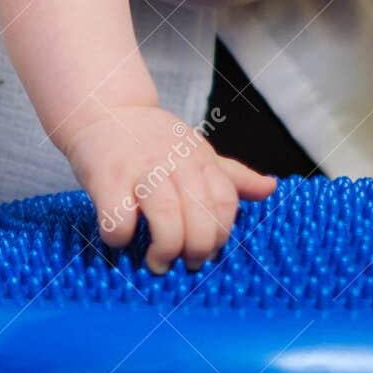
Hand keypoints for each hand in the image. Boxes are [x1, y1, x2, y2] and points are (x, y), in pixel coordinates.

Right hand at [65, 105, 275, 273]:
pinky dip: (121, 237)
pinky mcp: (106, 179)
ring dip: (165, 248)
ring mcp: (139, 170)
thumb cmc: (151, 138)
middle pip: (200, 213)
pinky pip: (118, 218)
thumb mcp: (195, 149)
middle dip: (197, 248)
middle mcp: (174, 163)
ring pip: (165, 215)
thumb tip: (270, 188)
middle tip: (186, 263)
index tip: (209, 252)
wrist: (103, 109)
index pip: (225, 201)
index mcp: (199, 159)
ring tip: (158, 262)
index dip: (221, 232)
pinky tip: (122, 239)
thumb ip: (230, 174)